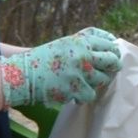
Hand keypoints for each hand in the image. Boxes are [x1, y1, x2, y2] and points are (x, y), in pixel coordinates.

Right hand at [0, 29, 121, 108]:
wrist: (24, 74)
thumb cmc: (44, 60)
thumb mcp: (64, 44)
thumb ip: (85, 43)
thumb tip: (111, 44)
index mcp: (80, 41)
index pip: (108, 43)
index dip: (113, 50)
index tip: (112, 56)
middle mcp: (83, 54)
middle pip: (111, 60)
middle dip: (113, 67)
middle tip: (109, 71)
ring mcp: (80, 71)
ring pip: (102, 80)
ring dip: (95, 83)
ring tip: (83, 83)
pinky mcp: (76, 88)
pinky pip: (90, 95)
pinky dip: (83, 96)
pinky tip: (74, 94)